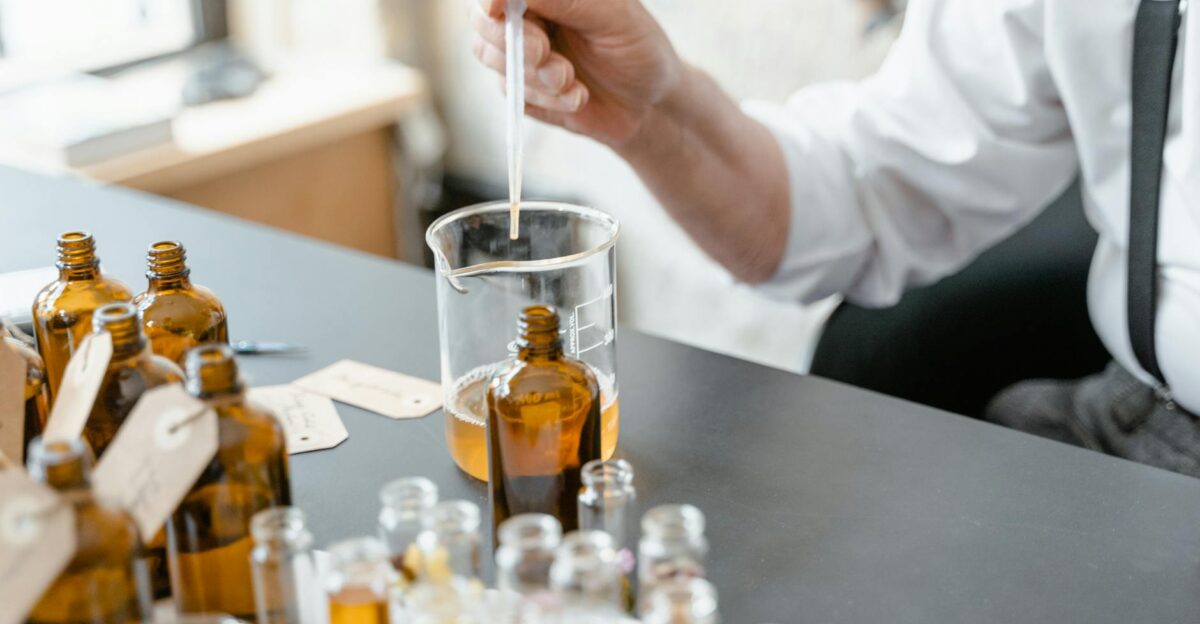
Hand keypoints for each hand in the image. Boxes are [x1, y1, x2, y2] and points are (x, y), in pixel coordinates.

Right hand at [471, 0, 684, 147]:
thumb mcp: (611, 18)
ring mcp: (520, 52)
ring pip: (491, 57)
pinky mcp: (523, 88)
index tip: (496, 9)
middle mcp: (528, 15)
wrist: (650, 105)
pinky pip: (512, 92)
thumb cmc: (639, 50)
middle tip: (544, 53)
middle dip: (511, 40)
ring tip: (572, 81)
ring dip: (533, 75)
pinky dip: (546, 99)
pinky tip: (578, 97)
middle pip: (482, 20)